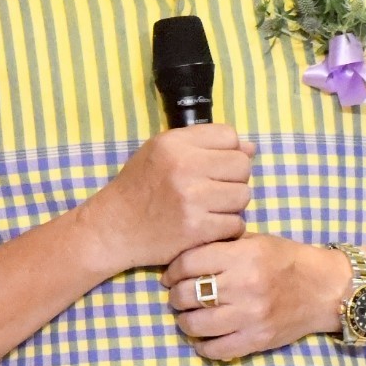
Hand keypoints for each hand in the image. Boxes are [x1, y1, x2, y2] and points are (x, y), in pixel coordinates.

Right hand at [77, 124, 252, 273]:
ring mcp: (191, 199)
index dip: (228, 151)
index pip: (229, 136)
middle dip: (234, 178)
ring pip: (243, 195)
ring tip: (211, 208)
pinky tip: (208, 226)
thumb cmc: (139, 187)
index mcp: (174, 144)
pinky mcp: (197, 229)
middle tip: (215, 189)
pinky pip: (236, 224)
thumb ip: (204, 145)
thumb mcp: (161, 152)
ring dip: (232, 204)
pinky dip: (227, 228)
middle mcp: (183, 167)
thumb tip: (251, 149)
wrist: (114, 227)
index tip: (215, 166)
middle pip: (242, 166)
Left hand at [164, 234, 341, 360]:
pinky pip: (216, 350)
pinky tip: (204, 338)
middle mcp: (244, 286)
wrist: (325, 288)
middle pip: (187, 294)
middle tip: (178, 296)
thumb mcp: (256, 240)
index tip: (170, 276)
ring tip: (188, 316)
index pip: (188, 263)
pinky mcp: (257, 340)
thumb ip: (222, 245)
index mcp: (242, 256)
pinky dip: (203, 346)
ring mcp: (250, 316)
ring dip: (185, 321)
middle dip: (176, 296)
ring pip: (195, 324)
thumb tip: (183, 254)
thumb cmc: (287, 260)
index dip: (172, 270)